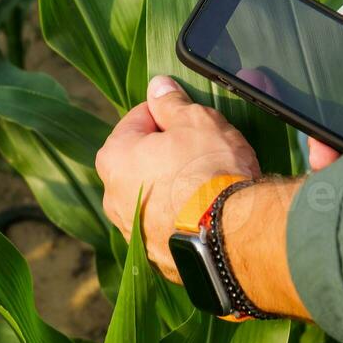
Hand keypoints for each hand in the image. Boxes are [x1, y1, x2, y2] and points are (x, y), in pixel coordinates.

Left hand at [95, 75, 260, 282]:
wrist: (230, 234)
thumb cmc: (209, 169)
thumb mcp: (195, 121)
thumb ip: (171, 102)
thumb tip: (158, 85)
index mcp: (114, 157)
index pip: (137, 119)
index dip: (167, 115)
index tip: (189, 118)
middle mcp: (112, 197)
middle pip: (140, 159)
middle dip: (166, 151)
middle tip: (201, 149)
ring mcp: (132, 231)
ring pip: (152, 195)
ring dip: (172, 185)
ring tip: (207, 182)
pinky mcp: (154, 257)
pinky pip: (166, 226)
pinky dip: (181, 217)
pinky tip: (206, 211)